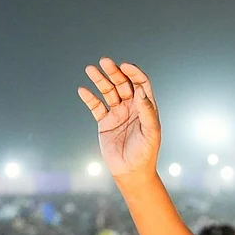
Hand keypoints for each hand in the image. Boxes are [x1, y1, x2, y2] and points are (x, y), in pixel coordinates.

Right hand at [78, 59, 160, 178]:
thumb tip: (141, 92)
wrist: (131, 172)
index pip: (140, 83)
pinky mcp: (105, 122)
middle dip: (114, 72)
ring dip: (100, 80)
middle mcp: (131, 106)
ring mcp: (117, 113)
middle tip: (104, 61)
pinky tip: (83, 90)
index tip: (124, 66)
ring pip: (108, 92)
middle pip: (122, 83)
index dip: (133, 73)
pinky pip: (96, 107)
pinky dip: (89, 98)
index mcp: (145, 106)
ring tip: (90, 69)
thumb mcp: (151, 132)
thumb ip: (147, 112)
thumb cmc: (146, 153)